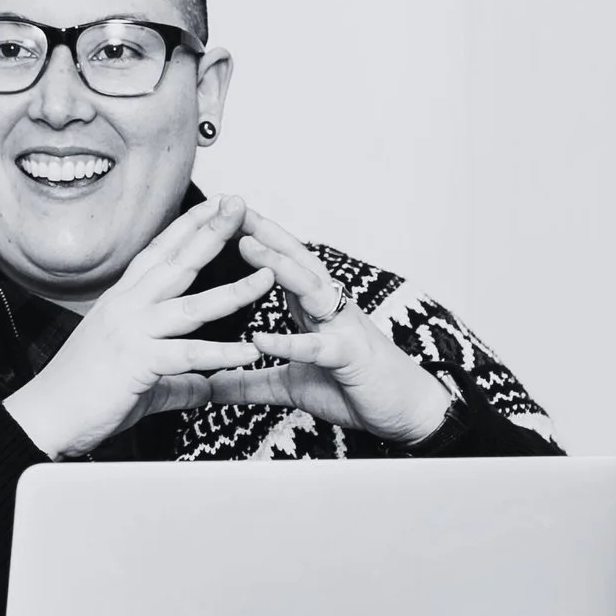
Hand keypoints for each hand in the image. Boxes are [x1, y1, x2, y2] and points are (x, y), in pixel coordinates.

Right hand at [1, 194, 272, 457]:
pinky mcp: (136, 363)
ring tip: (267, 276)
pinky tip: (250, 352)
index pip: (159, 253)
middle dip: (211, 232)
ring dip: (233, 290)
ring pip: (191, 305)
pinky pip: (187, 356)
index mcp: (122, 301)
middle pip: (177, 262)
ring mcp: (131, 332)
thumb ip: (176, 381)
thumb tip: (203, 387)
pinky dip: (221, 355)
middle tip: (239, 205)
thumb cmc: (81, 393)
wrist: (45, 416)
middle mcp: (126, 307)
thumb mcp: (138, 378)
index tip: (215, 206)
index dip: (188, 227)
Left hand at [207, 208, 455, 446]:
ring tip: (245, 245)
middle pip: (295, 259)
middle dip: (264, 231)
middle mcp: (329, 308)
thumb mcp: (289, 386)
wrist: (406, 411)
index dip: (255, 237)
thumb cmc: (354, 389)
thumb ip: (249, 382)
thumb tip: (209, 385)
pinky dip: (289, 343)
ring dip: (278, 264)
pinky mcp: (350, 357)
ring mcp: (342, 328)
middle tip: (230, 204)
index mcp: (313, 308)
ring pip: (309, 287)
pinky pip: (317, 348)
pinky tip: (261, 339)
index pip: (282, 263)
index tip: (221, 214)